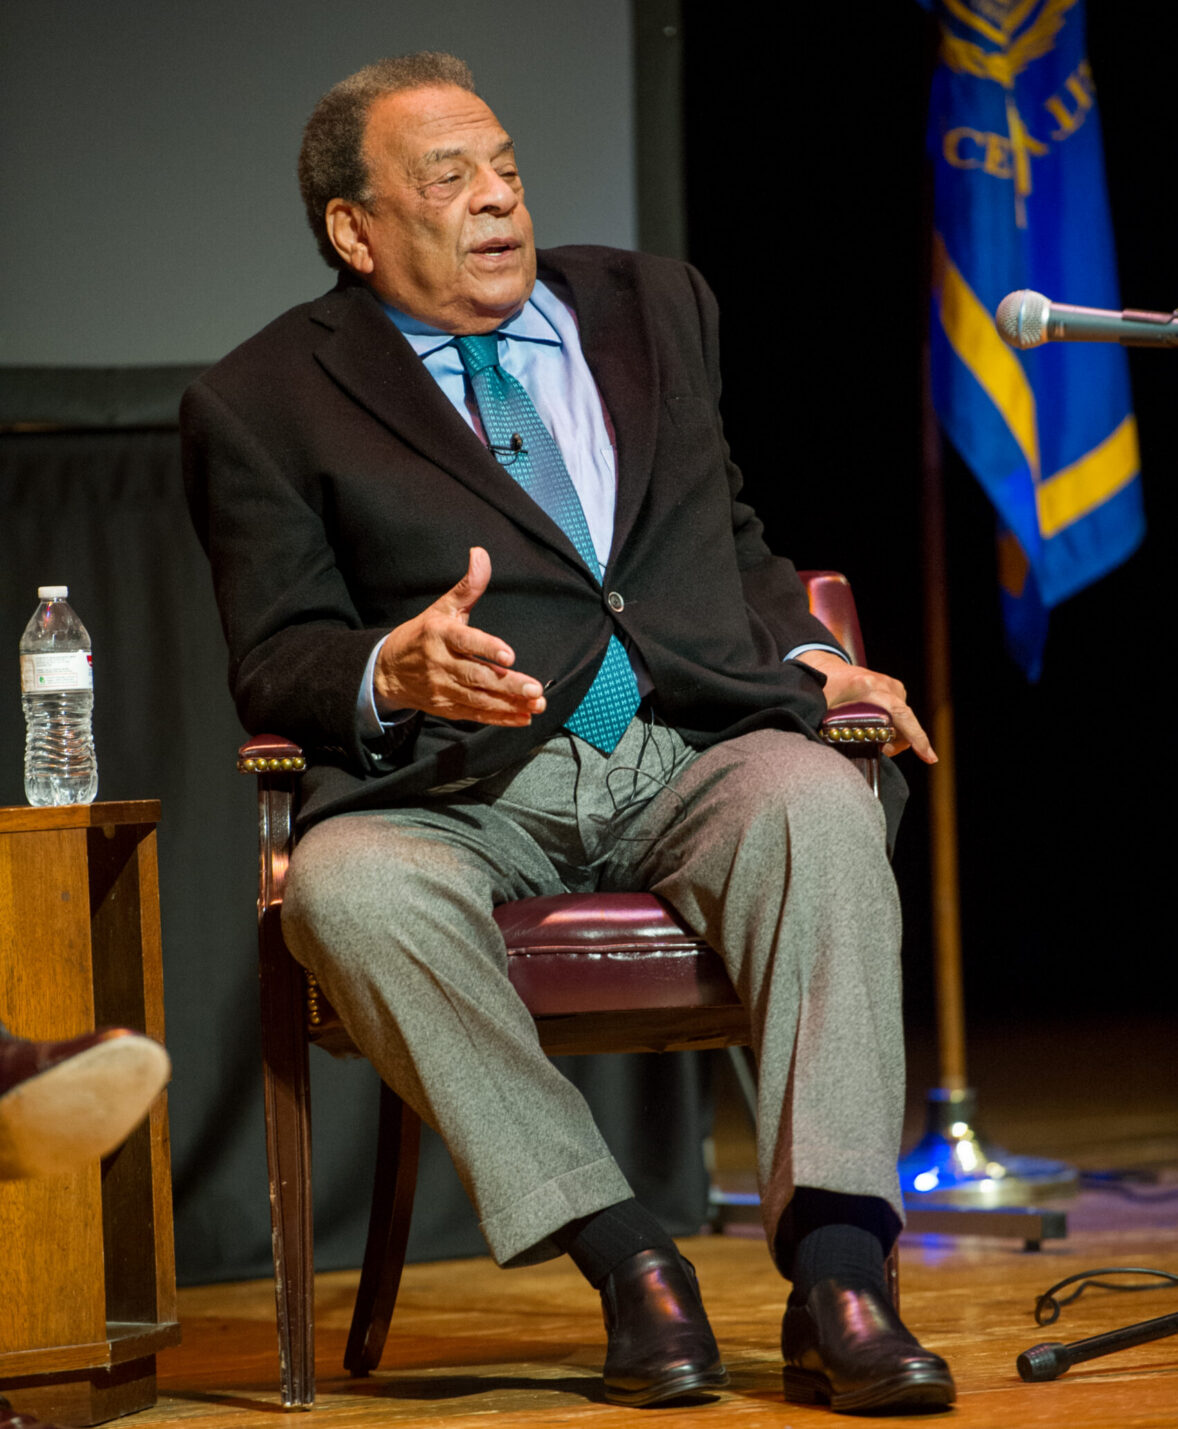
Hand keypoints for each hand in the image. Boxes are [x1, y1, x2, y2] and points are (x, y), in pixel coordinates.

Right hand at [374, 547, 546, 725]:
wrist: (386, 670)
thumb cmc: (422, 634)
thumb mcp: (442, 608)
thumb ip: (468, 586)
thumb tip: (481, 554)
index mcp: (440, 635)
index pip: (466, 642)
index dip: (487, 648)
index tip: (509, 655)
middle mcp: (441, 664)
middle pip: (477, 676)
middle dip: (507, 684)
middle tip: (534, 689)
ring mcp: (443, 689)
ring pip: (479, 699)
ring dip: (510, 704)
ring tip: (537, 704)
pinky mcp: (447, 708)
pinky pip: (476, 714)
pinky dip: (500, 718)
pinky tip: (522, 717)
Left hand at [798, 651, 936, 763]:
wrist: (823, 666)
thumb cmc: (819, 689)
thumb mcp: (820, 707)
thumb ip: (828, 728)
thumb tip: (834, 757)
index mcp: (867, 688)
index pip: (900, 714)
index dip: (915, 737)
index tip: (929, 757)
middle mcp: (884, 684)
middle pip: (905, 721)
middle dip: (899, 743)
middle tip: (882, 752)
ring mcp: (891, 685)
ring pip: (903, 719)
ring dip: (894, 734)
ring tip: (874, 740)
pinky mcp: (894, 687)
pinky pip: (901, 713)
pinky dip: (894, 724)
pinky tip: (879, 728)